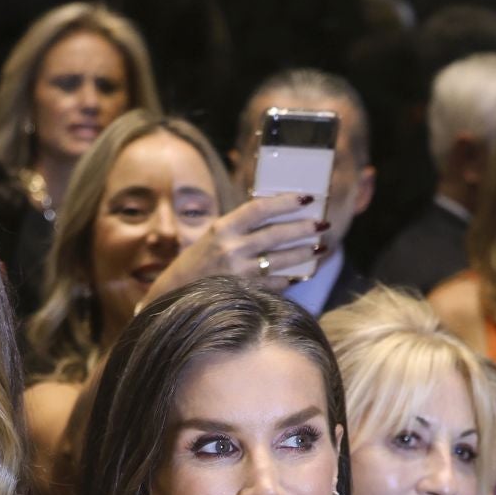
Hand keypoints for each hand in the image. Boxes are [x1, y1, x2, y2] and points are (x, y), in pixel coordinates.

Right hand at [144, 193, 324, 305]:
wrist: (173, 296)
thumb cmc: (197, 263)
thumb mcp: (213, 237)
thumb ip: (240, 227)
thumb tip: (276, 216)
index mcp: (223, 228)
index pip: (260, 208)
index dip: (286, 201)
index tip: (306, 197)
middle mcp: (231, 249)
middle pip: (276, 234)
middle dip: (303, 229)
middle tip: (322, 225)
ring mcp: (237, 273)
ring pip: (279, 260)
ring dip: (303, 254)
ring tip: (320, 248)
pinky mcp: (242, 293)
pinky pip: (273, 285)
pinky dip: (288, 279)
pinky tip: (299, 274)